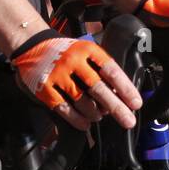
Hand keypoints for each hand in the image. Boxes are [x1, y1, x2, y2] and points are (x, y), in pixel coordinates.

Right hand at [10, 31, 141, 130]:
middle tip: (128, 121)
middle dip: (116, 107)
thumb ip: (101, 67)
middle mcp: (73, 61)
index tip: (136, 103)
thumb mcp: (86, 51)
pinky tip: (86, 124)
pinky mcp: (44, 88)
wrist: (32, 45)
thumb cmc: (67, 51)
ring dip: (95, 113)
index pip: (111, 71)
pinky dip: (77, 120)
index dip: (125, 88)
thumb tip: (119, 93)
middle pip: (98, 89)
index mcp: (88, 50)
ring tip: (100, 117)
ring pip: (82, 101)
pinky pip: (64, 109)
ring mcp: (58, 75)